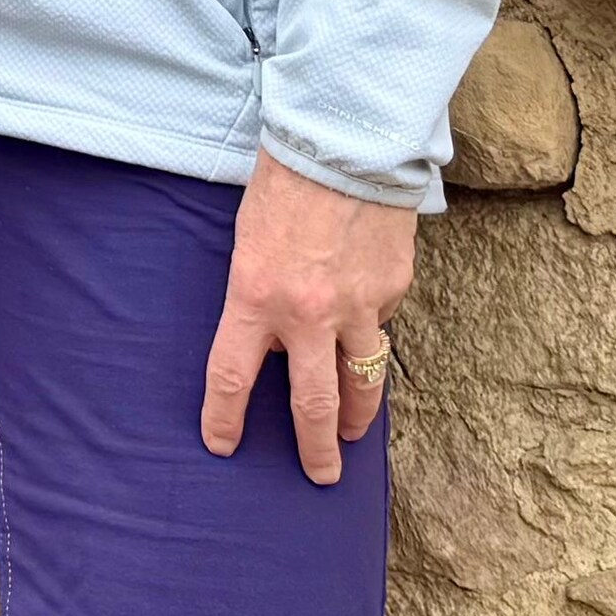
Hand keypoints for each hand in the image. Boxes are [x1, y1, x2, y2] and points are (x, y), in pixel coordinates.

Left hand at [203, 154, 423, 486]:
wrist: (345, 139)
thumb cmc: (284, 179)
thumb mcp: (250, 238)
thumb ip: (261, 293)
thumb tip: (278, 334)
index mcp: (256, 296)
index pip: (232, 376)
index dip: (224, 417)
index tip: (222, 444)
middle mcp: (308, 314)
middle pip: (313, 405)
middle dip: (315, 449)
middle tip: (319, 475)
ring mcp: (357, 306)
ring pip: (362, 383)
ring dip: (358, 417)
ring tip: (354, 436)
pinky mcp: (393, 290)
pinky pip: (380, 324)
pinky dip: (371, 331)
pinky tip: (366, 324)